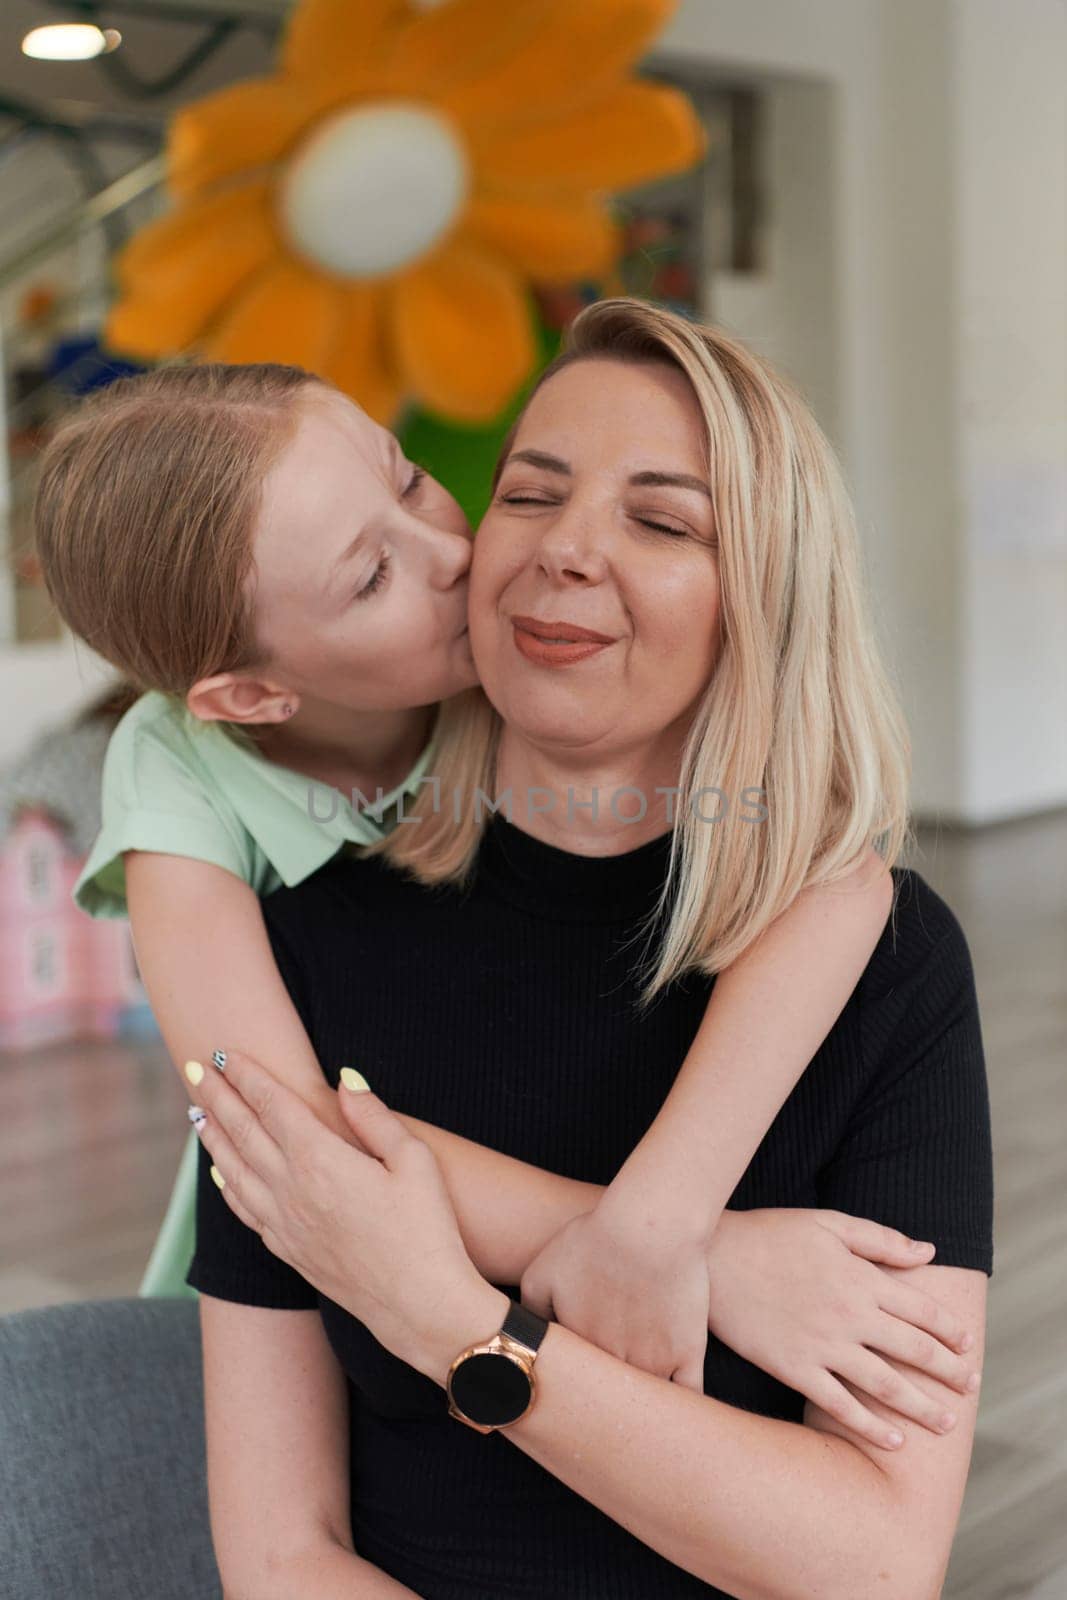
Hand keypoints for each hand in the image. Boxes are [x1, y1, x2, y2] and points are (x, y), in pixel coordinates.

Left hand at [187, 1049, 486, 1372]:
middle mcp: (291, 1190)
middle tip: (195, 1068)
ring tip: (196, 1112)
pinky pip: (244, 1210)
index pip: (273, 1105)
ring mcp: (285, 1224)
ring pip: (234, 1171)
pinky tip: (221, 1173)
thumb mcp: (414, 1160)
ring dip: (213, 1138)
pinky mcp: (288, 1252)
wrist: (420, 1306)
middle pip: (243, 1132)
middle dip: (217, 1097)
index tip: (227, 1052)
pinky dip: (227, 1184)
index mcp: (321, 1160)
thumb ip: (373, 1117)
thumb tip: (345, 1078)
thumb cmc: (428, 1230)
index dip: (248, 1076)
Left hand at [519, 1203, 710, 1390]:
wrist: (650, 1225)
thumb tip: (528, 1339)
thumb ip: (530, 1312)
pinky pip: (687, 1398)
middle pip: (607, 1399)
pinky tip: (676, 1406)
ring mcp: (652, 1364)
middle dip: (602, 1402)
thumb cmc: (595, 1239)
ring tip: (637, 1403)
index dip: (575, 1381)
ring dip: (638, 1406)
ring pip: (642, 1403)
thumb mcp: (542, 1271)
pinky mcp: (687, 1355)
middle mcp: (612, 1366)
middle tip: (603, 1392)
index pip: (572, 1384)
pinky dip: (681, 1406)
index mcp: (577, 1351)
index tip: (576, 1376)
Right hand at [705, 1209, 981, 1448]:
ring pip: (886, 1384)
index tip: (968, 1346)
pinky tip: (894, 1441)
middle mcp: (851, 1315)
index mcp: (862, 1278)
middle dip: (950, 1372)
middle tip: (971, 1388)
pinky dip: (871, 1426)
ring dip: (923, 1407)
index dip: (950, 1330)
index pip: (922, 1309)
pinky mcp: (795, 1368)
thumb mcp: (829, 1223)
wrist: (714, 1258)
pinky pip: (840, 1405)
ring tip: (946, 1424)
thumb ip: (881, 1240)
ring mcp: (824, 1345)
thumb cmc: (771, 1234)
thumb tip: (928, 1252)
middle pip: (914, 1351)